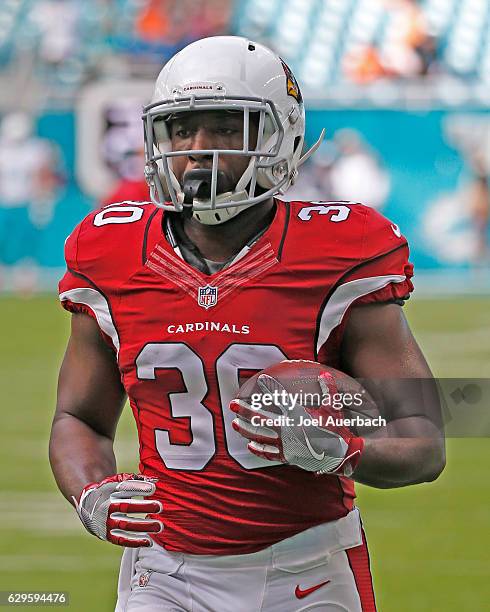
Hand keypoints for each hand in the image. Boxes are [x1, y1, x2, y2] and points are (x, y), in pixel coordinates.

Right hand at [73, 473, 162, 546]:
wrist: (87, 505)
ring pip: (126, 525)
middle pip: (126, 507)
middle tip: (160, 506)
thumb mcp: (118, 481)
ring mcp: (106, 522)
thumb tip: (155, 480)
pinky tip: (149, 541)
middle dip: (144, 507)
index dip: (139, 488)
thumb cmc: (109, 491)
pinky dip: (135, 542)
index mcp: (110, 490)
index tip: (153, 488)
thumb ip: (136, 480)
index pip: (125, 488)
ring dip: (143, 526)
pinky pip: (121, 540)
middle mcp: (107, 506)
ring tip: (159, 526)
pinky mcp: (107, 535)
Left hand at [230, 372, 363, 476]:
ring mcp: (286, 443)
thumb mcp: (333, 408)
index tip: (259, 380)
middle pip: (261, 418)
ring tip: (235, 424)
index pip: (280, 398)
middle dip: (244, 410)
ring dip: (246, 429)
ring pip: (260, 436)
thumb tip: (324, 375)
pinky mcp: (288, 456)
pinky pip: (269, 453)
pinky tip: (250, 445)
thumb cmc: (337, 429)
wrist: (342, 455)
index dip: (269, 388)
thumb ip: (327, 390)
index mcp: (298, 414)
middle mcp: (288, 428)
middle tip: (232, 404)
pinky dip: (258, 448)